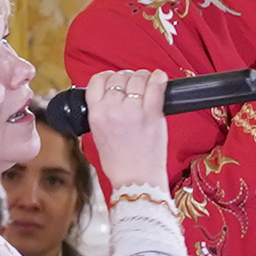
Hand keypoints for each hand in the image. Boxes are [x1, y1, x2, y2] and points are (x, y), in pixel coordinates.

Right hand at [81, 69, 170, 190]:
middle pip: (118, 77)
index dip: (107, 76)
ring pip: (137, 79)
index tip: (114, 78)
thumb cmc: (119, 162)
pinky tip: (159, 78)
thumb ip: (102, 113)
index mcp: (95, 114)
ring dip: (142, 76)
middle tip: (133, 84)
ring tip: (147, 82)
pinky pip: (156, 87)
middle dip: (127, 77)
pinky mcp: (152, 114)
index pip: (97, 81)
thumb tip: (112, 95)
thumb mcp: (98, 135)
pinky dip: (158, 78)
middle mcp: (112, 109)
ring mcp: (133, 110)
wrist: (135, 179)